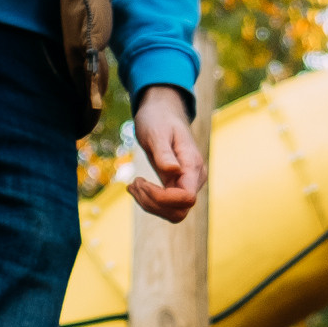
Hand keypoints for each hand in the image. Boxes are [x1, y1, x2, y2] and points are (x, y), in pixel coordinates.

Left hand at [129, 84, 206, 221]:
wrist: (162, 112)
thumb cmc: (158, 119)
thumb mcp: (156, 132)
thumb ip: (164, 153)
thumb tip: (174, 171)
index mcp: (193, 166)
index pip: (187, 198)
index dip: (162, 198)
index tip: (140, 181)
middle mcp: (195, 179)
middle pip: (179, 212)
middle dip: (152, 204)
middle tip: (134, 183)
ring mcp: (187, 185)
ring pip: (172, 214)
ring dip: (148, 204)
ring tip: (132, 184)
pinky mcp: (177, 187)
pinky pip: (165, 206)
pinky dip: (147, 201)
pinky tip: (134, 186)